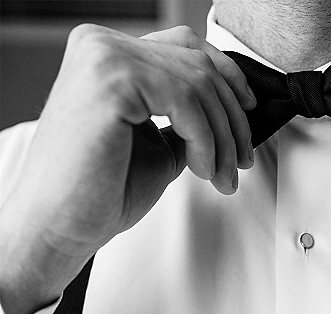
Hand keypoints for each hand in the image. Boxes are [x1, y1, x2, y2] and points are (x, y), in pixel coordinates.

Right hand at [1, 24, 255, 313]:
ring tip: (222, 177)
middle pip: (197, 63)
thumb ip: (183, 124)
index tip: (247, 114)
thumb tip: (223, 121)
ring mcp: (103, 57)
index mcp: (106, 55)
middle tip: (242, 161)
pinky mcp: (111, 81)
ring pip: (198, 83)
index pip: (184, 48)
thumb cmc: (95, 196)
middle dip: (231, 118)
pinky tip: (204, 170)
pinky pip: (186, 101)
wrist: (58, 227)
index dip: (226, 78)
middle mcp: (101, 45)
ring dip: (222, 137)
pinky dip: (206, 140)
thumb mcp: (153, 149)